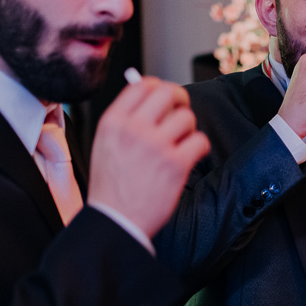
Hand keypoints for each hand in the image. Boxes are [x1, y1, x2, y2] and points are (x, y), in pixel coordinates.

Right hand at [88, 77, 209, 237]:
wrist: (116, 221)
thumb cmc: (111, 186)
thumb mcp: (106, 144)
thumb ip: (126, 119)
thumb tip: (152, 96)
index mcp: (113, 122)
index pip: (142, 85)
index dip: (159, 87)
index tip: (165, 99)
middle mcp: (133, 129)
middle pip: (168, 92)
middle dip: (180, 100)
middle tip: (180, 112)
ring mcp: (156, 145)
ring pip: (187, 118)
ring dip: (188, 130)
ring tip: (178, 145)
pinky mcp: (175, 164)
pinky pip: (200, 140)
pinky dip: (199, 148)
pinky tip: (188, 157)